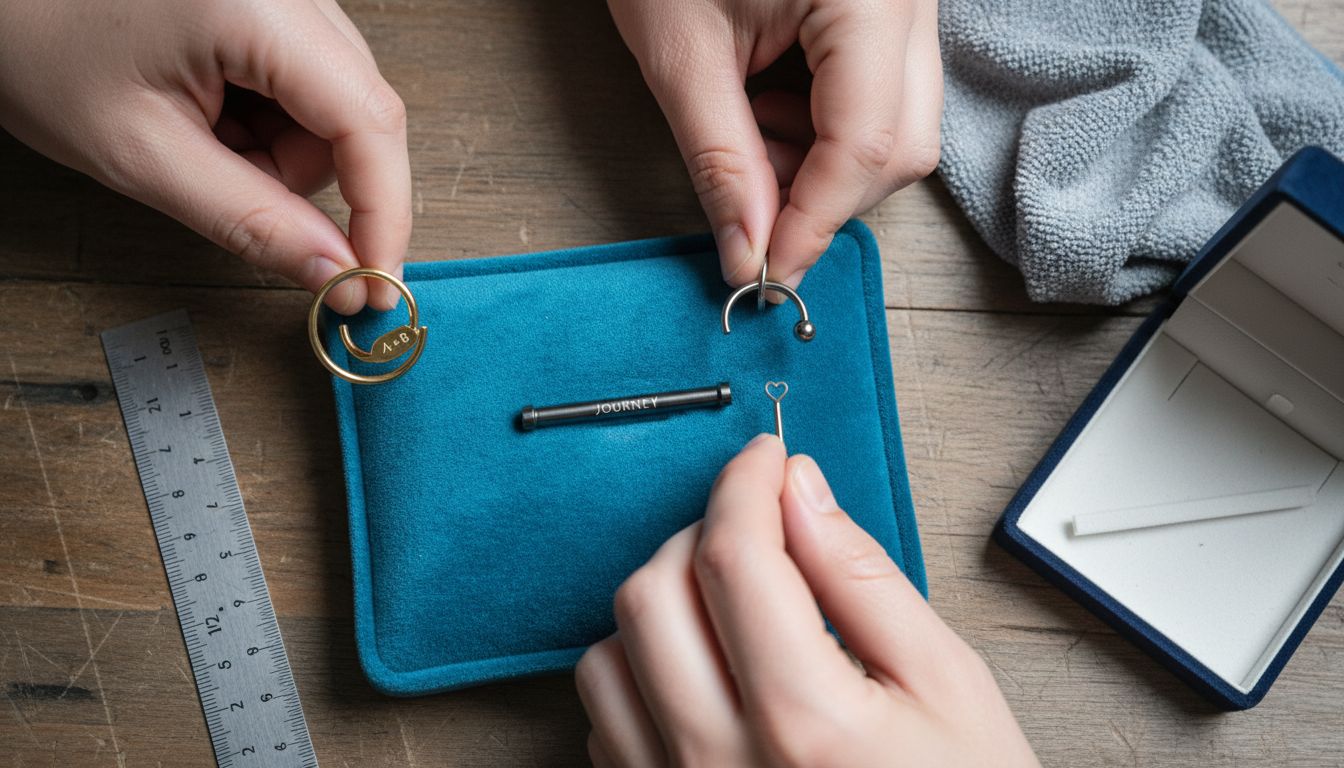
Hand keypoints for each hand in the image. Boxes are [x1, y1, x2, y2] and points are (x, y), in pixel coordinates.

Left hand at [0, 0, 410, 312]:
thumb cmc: (38, 43)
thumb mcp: (141, 152)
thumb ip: (250, 219)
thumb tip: (336, 274)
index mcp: (257, 7)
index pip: (368, 122)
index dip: (383, 214)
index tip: (375, 285)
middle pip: (359, 114)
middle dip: (307, 179)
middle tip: (236, 198)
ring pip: (336, 104)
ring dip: (282, 151)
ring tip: (197, 138)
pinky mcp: (274, 0)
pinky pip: (309, 81)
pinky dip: (268, 120)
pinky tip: (208, 111)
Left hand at [576, 435, 1036, 766]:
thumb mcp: (947, 684)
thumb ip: (862, 578)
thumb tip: (799, 490)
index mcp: (806, 720)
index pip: (733, 557)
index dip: (744, 484)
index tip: (764, 459)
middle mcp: (719, 762)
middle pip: (652, 593)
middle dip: (703, 534)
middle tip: (760, 531)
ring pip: (609, 652)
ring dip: (663, 604)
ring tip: (734, 608)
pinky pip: (605, 720)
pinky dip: (642, 670)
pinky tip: (707, 671)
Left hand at [607, 0, 941, 290]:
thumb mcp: (680, 54)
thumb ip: (721, 163)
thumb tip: (748, 255)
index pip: (866, 144)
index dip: (815, 224)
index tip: (767, 275)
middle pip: (903, 144)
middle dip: (824, 195)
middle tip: (748, 202)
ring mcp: (908, 2)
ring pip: (900, 127)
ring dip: (822, 163)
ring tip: (746, 127)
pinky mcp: (888, 9)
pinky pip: (882, 96)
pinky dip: (825, 127)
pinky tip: (768, 101)